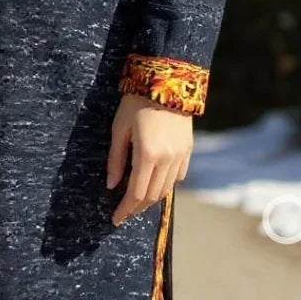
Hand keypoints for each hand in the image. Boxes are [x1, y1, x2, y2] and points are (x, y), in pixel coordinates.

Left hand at [106, 93, 192, 225]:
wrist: (166, 80)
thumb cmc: (136, 101)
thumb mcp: (119, 128)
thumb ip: (116, 159)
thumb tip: (112, 185)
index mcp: (148, 154)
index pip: (136, 193)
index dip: (125, 209)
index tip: (115, 219)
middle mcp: (167, 159)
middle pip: (152, 196)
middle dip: (136, 207)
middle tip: (124, 212)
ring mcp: (180, 155)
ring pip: (166, 189)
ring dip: (151, 198)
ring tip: (137, 200)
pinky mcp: (188, 149)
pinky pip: (178, 176)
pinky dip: (166, 184)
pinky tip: (155, 182)